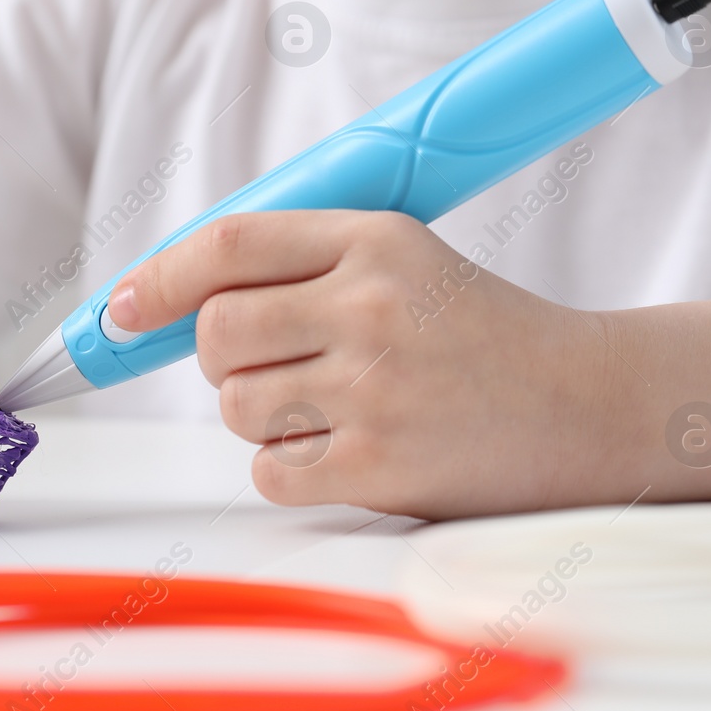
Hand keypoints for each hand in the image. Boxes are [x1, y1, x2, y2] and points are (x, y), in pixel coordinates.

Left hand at [106, 211, 629, 518]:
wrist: (588, 405)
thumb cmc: (479, 329)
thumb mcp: (402, 259)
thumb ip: (298, 264)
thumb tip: (167, 294)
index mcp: (373, 239)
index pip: (229, 244)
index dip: (159, 276)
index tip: (123, 306)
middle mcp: (369, 308)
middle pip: (214, 332)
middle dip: (216, 354)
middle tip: (267, 361)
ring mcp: (374, 391)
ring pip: (234, 405)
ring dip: (258, 411)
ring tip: (329, 404)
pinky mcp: (379, 468)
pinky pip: (268, 470)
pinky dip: (288, 466)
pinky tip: (346, 448)